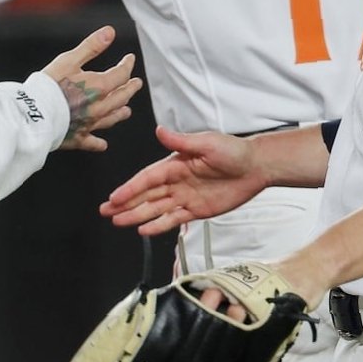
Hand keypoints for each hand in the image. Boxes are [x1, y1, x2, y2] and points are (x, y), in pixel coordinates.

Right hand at [43, 25, 141, 151]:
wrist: (33, 114)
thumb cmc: (49, 85)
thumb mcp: (69, 60)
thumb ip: (91, 46)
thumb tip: (110, 32)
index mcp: (99, 87)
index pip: (121, 74)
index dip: (127, 65)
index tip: (130, 59)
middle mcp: (99, 107)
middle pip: (121, 97)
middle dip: (130, 89)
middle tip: (136, 84)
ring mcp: (89, 124)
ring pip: (111, 119)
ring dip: (120, 113)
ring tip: (127, 111)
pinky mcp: (77, 138)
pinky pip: (91, 142)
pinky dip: (98, 143)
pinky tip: (103, 144)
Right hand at [99, 126, 266, 234]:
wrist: (256, 167)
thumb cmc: (233, 150)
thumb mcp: (207, 143)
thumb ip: (181, 141)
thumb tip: (159, 131)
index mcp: (175, 164)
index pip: (147, 178)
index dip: (129, 189)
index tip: (114, 198)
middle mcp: (176, 181)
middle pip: (146, 195)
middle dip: (125, 203)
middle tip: (106, 212)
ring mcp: (185, 197)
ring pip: (155, 209)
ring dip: (136, 215)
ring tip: (118, 222)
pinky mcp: (197, 210)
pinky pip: (174, 220)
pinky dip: (159, 225)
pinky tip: (144, 230)